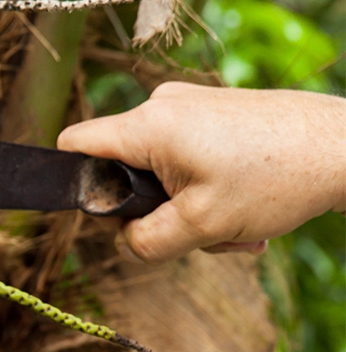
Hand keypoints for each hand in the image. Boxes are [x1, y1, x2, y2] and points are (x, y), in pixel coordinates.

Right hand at [58, 82, 345, 262]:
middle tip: (197, 231)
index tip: (108, 215)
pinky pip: (188, 162)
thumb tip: (126, 242)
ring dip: (189, 210)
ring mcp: (190, 108)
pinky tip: (244, 209)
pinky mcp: (213, 114)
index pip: (75, 146)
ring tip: (235, 224)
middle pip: (124, 171)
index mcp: (149, 126)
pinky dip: (208, 193)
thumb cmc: (278, 179)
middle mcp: (163, 107)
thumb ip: (146, 242)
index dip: (75, 184)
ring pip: (161, 174)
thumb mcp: (202, 226)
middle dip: (155, 211)